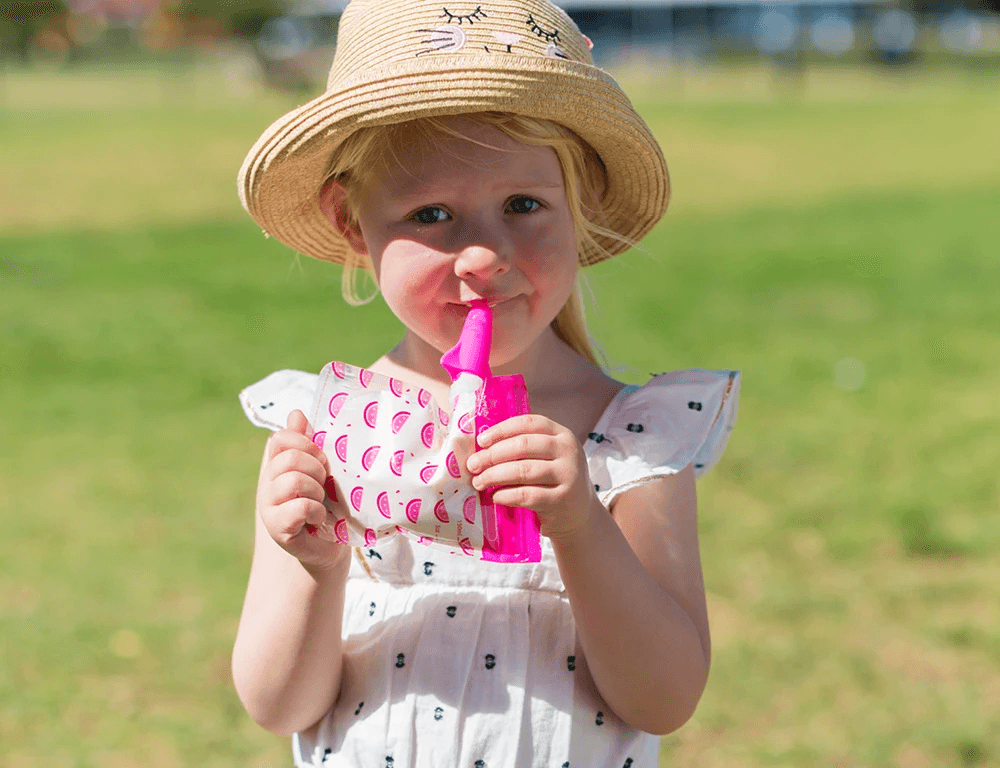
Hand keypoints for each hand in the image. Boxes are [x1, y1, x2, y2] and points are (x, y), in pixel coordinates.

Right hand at [256, 410, 347, 569]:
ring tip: (320, 502)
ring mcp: (268, 507)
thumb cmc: (325, 502)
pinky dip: (317, 512)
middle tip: (323, 483)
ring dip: (317, 491)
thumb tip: (296, 413)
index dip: (305, 443)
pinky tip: (318, 519)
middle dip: (316, 468)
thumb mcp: (319, 468)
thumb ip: (307, 442)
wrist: (327, 545)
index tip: (321, 459)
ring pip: (295, 481)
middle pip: (290, 458)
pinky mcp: (277, 529)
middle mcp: (266, 483)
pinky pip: (301, 507)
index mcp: (275, 465)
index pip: (279, 438)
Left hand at [466, 414, 599, 541]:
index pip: (529, 423)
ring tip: (479, 482)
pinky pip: (526, 495)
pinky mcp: (562, 500)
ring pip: (523, 470)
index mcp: (562, 435)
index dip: (502, 429)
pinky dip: (506, 495)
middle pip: (523, 445)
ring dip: (494, 476)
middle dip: (492, 455)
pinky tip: (495, 497)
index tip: (481, 441)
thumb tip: (481, 445)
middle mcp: (568, 451)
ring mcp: (568, 475)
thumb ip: (524, 448)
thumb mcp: (548, 458)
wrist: (581, 515)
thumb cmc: (554, 482)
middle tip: (472, 465)